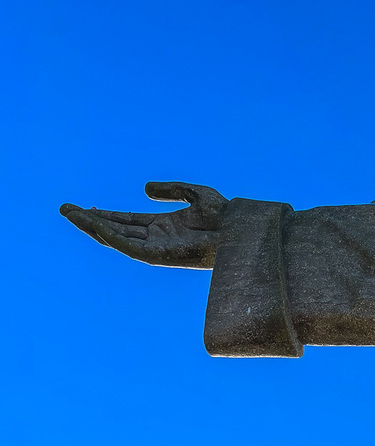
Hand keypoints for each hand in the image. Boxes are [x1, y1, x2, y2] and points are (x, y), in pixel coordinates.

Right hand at [60, 181, 228, 267]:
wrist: (240, 230)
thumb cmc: (225, 215)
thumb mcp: (195, 194)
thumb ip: (171, 190)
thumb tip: (143, 189)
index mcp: (162, 226)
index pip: (126, 221)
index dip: (104, 214)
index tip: (84, 206)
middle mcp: (156, 238)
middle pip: (115, 230)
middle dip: (89, 220)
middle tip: (65, 209)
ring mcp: (156, 248)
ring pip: (116, 239)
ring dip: (92, 227)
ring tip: (71, 214)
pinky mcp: (159, 255)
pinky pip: (129, 247)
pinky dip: (111, 236)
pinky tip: (96, 225)